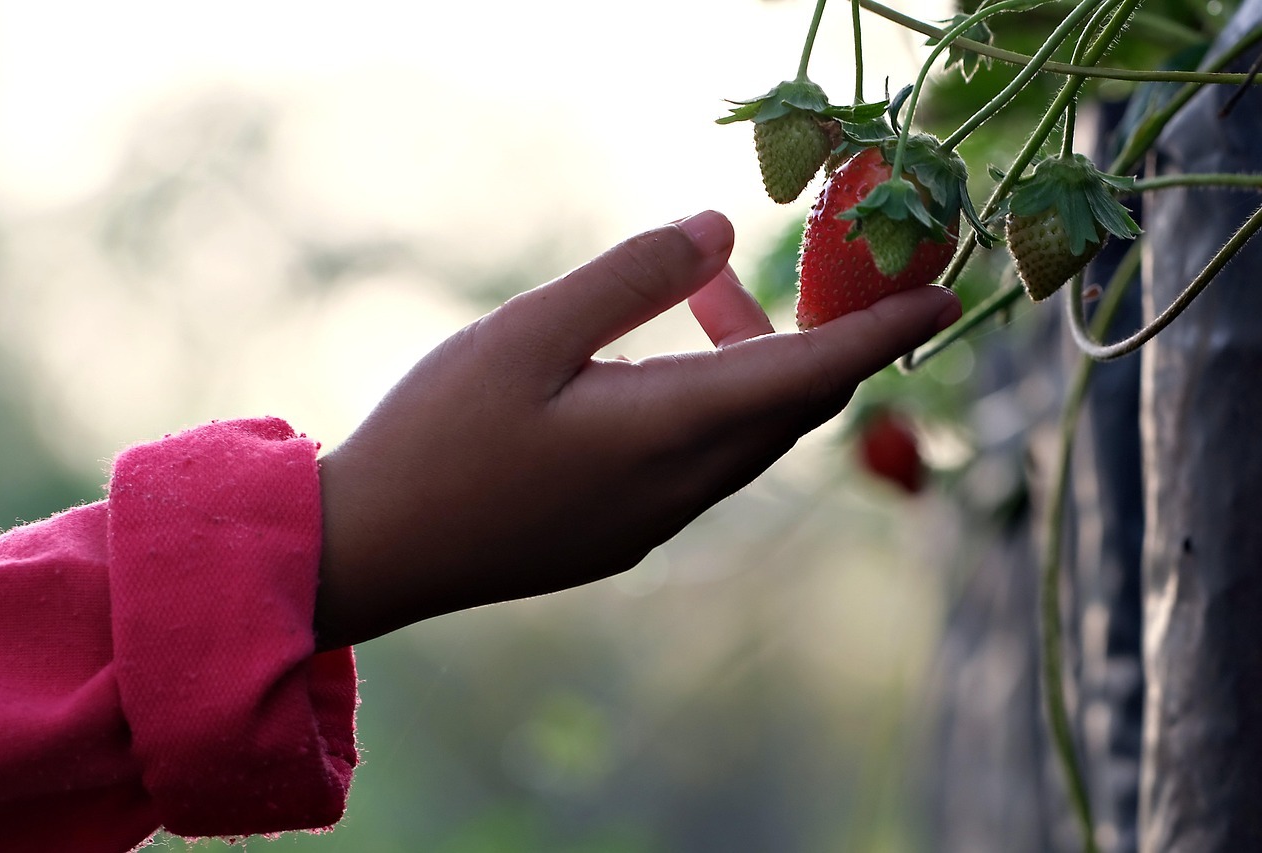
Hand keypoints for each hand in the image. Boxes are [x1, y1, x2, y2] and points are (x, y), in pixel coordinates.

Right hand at [313, 211, 959, 648]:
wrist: (376, 553)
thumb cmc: (440, 434)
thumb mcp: (526, 334)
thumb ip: (629, 278)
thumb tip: (719, 229)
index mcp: (667, 431)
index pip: (811, 375)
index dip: (882, 330)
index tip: (946, 296)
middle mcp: (681, 487)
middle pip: (790, 408)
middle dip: (812, 337)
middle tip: (783, 275)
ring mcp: (655, 522)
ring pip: (747, 437)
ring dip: (751, 369)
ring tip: (697, 304)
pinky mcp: (624, 535)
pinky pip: (706, 464)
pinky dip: (714, 407)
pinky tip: (652, 375)